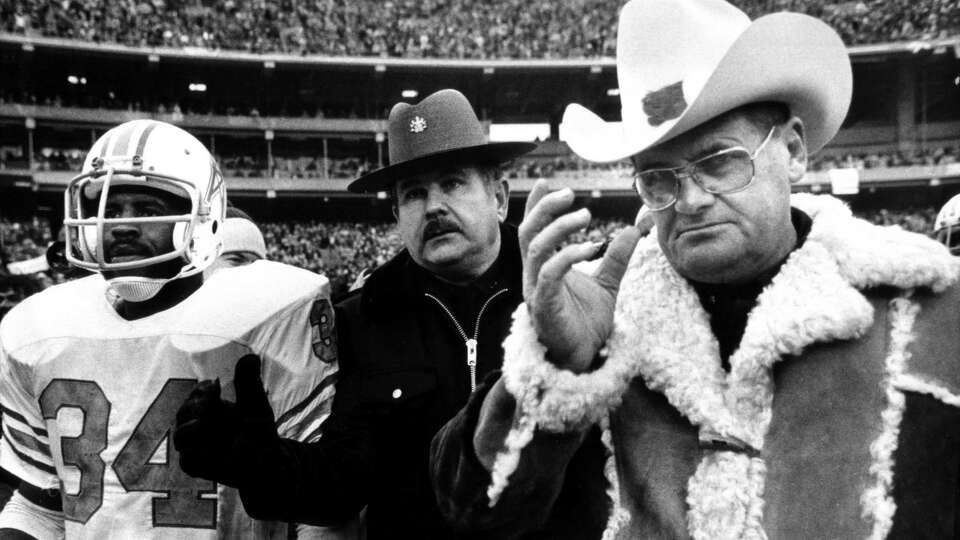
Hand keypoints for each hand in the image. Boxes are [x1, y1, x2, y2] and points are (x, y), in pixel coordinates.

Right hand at [174, 354, 278, 487]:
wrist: (268, 460)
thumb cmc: (258, 430)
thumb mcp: (256, 405)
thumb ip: (249, 384)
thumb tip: (251, 357)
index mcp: (209, 405)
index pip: (196, 393)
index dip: (202, 390)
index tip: (214, 388)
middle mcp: (197, 423)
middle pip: (183, 412)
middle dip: (198, 409)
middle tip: (216, 408)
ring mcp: (194, 445)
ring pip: (181, 436)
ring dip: (199, 431)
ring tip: (218, 430)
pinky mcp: (195, 466)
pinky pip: (188, 460)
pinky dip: (201, 455)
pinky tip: (217, 452)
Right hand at [519, 180, 641, 372]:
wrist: (584, 359)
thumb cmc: (586, 324)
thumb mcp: (607, 284)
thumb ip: (616, 257)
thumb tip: (633, 229)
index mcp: (544, 268)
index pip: (533, 230)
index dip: (537, 205)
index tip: (548, 183)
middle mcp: (534, 275)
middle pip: (528, 232)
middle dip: (545, 208)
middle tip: (570, 193)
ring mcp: (536, 290)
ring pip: (535, 248)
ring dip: (559, 227)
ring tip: (585, 215)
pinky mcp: (545, 306)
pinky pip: (549, 273)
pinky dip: (568, 255)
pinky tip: (590, 247)